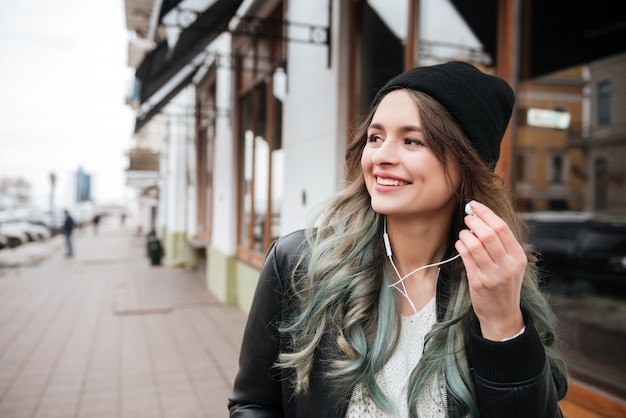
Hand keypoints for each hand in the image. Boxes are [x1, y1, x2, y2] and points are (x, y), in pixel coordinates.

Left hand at [454, 200, 524, 340]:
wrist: (502, 315)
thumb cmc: (504, 285)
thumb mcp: (512, 264)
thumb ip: (502, 244)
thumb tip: (484, 217)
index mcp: (518, 257)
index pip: (502, 228)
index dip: (486, 213)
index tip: (475, 205)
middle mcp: (507, 265)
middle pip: (488, 234)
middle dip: (474, 221)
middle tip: (467, 216)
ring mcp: (493, 275)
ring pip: (475, 244)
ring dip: (465, 233)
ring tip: (464, 233)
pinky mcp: (479, 282)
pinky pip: (466, 257)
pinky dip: (461, 245)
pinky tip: (460, 243)